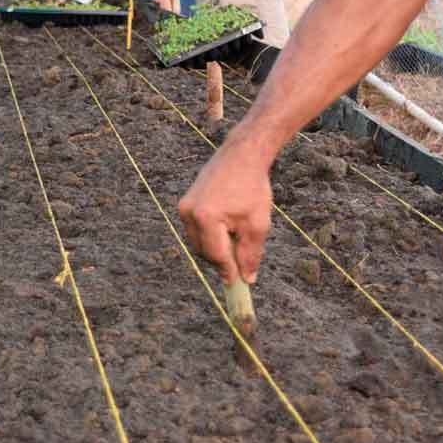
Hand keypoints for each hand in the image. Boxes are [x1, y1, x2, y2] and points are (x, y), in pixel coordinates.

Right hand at [179, 145, 273, 284]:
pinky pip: (196, 230)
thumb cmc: (252, 187)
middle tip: (243, 263)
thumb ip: (251, 254)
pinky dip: (211, 236)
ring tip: (238, 237)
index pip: (217, 256)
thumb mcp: (257, 224)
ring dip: (217, 248)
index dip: (229, 272)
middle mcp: (189, 213)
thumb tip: (246, 278)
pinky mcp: (185, 203)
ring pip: (199, 243)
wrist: (241, 156)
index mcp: (206, 217)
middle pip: (205, 252)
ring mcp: (184, 208)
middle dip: (223, 261)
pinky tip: (228, 226)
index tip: (239, 286)